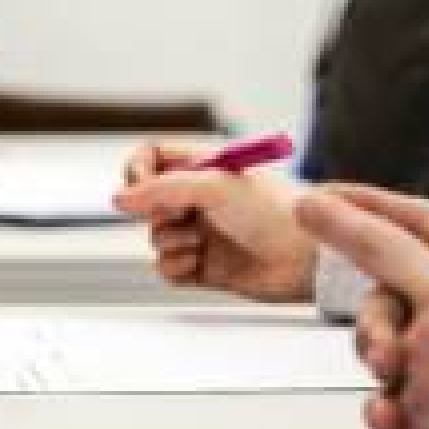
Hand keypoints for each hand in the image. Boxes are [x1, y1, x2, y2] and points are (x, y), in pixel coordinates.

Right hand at [114, 148, 315, 302]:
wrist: (308, 260)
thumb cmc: (278, 214)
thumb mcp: (215, 185)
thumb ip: (161, 188)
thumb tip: (120, 198)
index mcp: (205, 169)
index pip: (152, 159)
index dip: (138, 172)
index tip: (140, 187)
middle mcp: (201, 200)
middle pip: (148, 204)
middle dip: (158, 214)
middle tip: (182, 217)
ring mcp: (201, 234)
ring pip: (156, 240)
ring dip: (173, 243)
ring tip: (201, 243)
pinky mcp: (204, 268)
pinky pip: (167, 269)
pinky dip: (177, 267)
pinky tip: (200, 263)